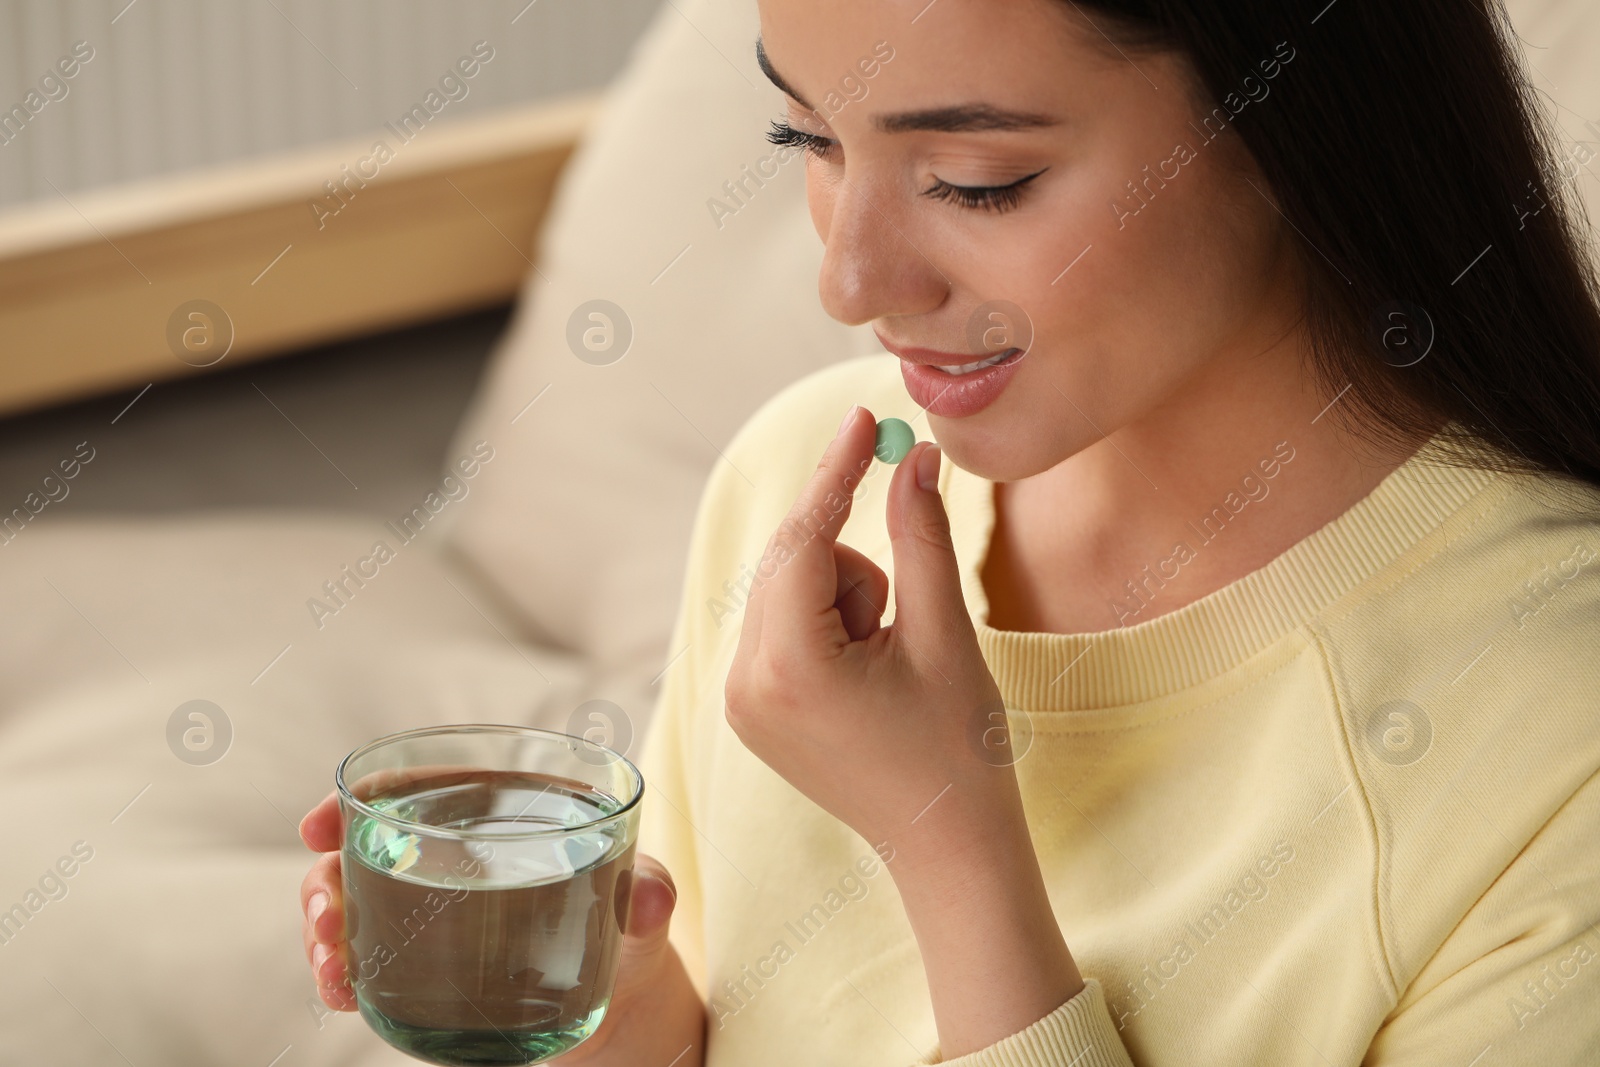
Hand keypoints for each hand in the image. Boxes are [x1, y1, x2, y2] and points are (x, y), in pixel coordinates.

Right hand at [297, 792, 704, 1063]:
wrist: (626, 1006)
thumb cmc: (632, 932)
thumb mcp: (644, 910)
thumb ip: (650, 897)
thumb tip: (652, 899)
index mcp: (504, 812)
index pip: (423, 784)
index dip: (365, 795)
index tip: (318, 826)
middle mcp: (460, 853)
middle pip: (373, 846)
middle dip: (326, 878)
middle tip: (325, 919)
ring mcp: (439, 909)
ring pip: (358, 903)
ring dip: (325, 931)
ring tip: (332, 971)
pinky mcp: (431, 962)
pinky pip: (371, 957)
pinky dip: (343, 973)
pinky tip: (340, 994)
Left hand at [723, 404, 1019, 863]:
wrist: (946, 848)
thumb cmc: (958, 749)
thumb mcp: (944, 634)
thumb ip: (921, 537)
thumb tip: (914, 457)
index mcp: (788, 667)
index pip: (803, 538)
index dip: (838, 472)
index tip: (865, 417)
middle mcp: (744, 684)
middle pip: (793, 562)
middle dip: (857, 570)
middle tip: (903, 619)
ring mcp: (739, 702)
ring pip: (791, 591)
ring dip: (848, 601)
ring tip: (891, 666)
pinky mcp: (749, 711)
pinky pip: (783, 626)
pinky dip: (829, 626)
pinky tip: (869, 675)